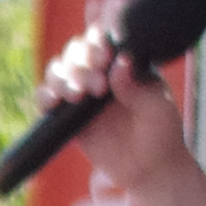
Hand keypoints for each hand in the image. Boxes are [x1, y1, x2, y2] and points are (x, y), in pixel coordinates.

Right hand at [42, 18, 196, 194]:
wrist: (148, 170)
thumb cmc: (160, 134)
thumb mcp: (158, 110)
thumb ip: (140, 87)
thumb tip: (121, 63)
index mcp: (125, 61)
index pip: (106, 35)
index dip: (99, 36)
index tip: (106, 54)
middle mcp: (101, 70)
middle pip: (78, 50)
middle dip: (83, 62)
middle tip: (99, 86)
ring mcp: (82, 91)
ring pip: (59, 69)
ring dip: (64, 78)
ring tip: (78, 96)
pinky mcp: (67, 114)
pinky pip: (46, 98)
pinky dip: (45, 96)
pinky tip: (54, 102)